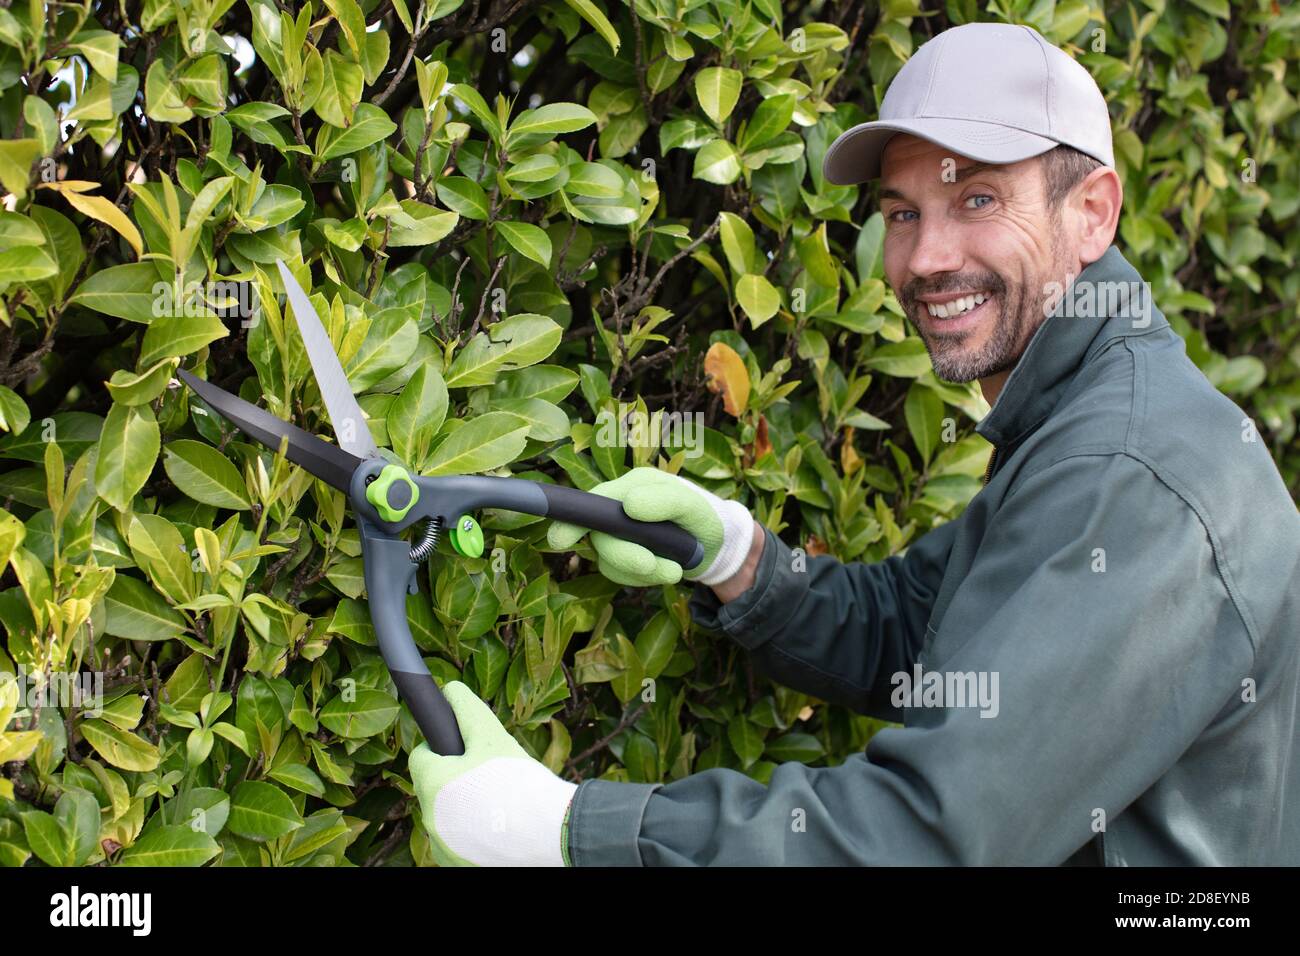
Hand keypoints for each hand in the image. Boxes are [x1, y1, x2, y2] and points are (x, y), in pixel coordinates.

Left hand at [409, 681, 576, 866]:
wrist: (550, 831)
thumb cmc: (519, 780)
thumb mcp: (491, 734)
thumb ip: (466, 709)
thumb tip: (450, 689)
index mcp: (432, 782)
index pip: (420, 757)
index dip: (440, 748)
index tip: (463, 750)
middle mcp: (429, 818)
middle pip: (433, 788)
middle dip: (454, 778)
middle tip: (487, 775)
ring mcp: (442, 845)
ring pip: (445, 816)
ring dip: (462, 806)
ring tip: (498, 800)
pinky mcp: (458, 864)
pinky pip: (457, 841)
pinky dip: (471, 833)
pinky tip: (498, 826)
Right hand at [546, 467, 755, 587]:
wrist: (717, 546)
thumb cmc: (705, 517)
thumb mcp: (692, 506)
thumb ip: (664, 502)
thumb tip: (628, 505)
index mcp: (631, 487)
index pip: (591, 502)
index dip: (571, 520)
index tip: (559, 540)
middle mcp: (619, 509)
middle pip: (600, 538)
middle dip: (625, 556)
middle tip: (652, 566)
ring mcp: (619, 535)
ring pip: (609, 561)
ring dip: (642, 572)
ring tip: (675, 569)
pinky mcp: (624, 558)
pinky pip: (621, 576)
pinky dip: (644, 579)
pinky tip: (665, 570)